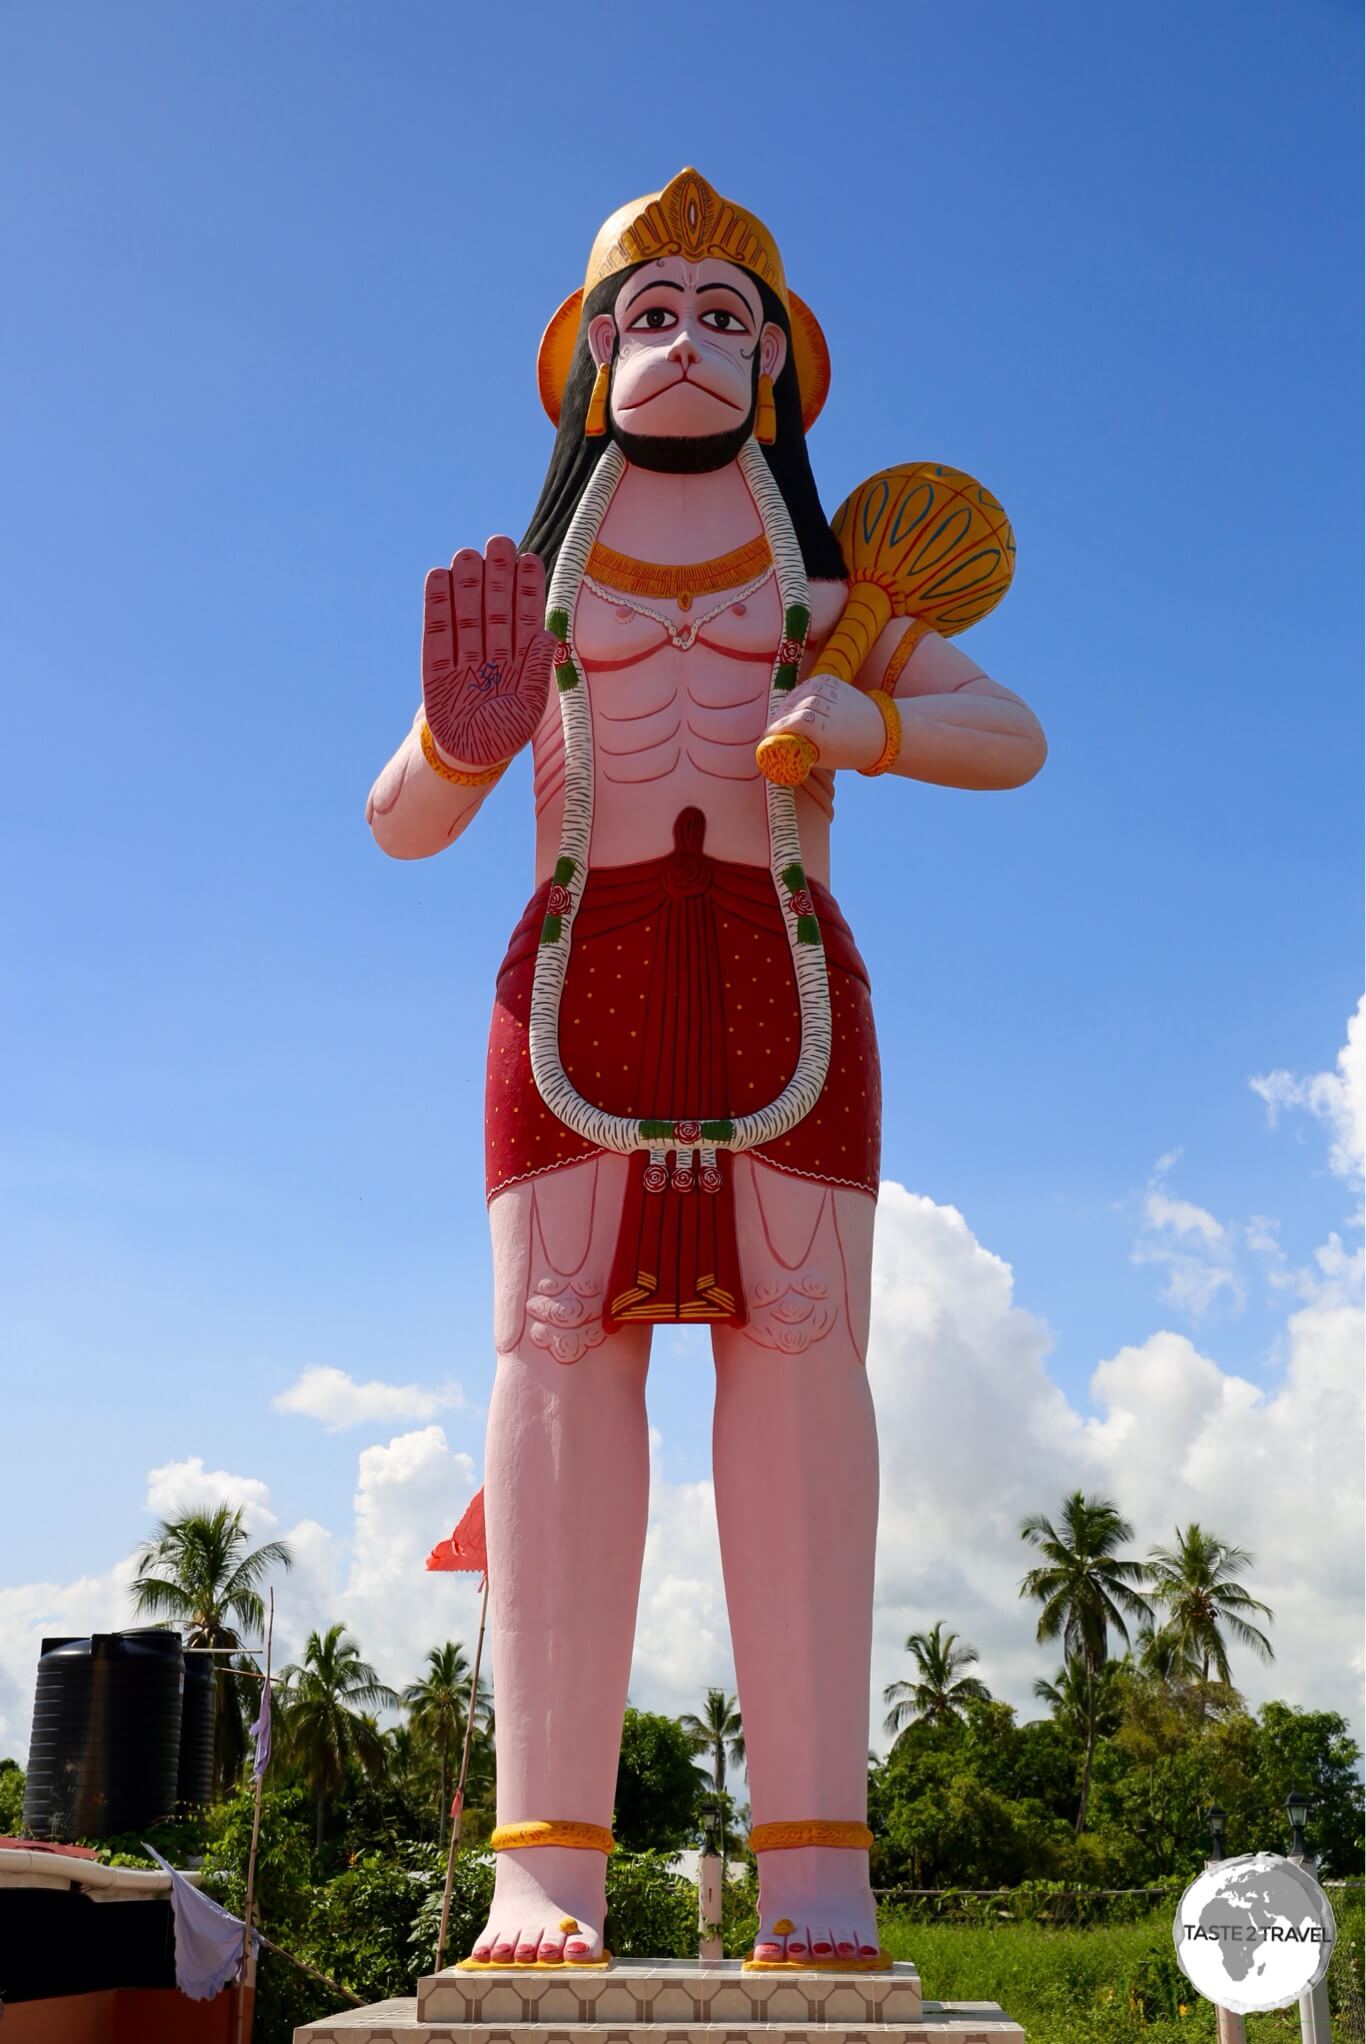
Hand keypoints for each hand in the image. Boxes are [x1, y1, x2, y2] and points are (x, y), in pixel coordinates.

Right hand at [422, 538, 552, 768]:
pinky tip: (438, 577)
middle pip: (495, 606)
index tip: (528, 559)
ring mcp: (463, 656)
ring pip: (466, 613)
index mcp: (520, 660)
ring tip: (467, 553)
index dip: (527, 588)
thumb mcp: (530, 707)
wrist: (469, 761)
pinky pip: (436, 632)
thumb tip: (547, 636)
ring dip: (467, 583)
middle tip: (498, 542)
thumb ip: (538, 672)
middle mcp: (493, 652)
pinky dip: (436, 606)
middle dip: (497, 575)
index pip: (525, 616)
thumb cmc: (505, 736)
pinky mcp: (435, 666)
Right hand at [762, 676, 886, 772]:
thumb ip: (798, 750)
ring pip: (795, 696)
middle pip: (788, 709)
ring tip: (781, 720)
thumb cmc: (847, 750)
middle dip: (778, 719)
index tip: (766, 738)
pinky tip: (794, 706)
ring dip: (786, 708)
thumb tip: (775, 749)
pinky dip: (797, 696)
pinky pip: (804, 687)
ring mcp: (825, 688)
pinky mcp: (827, 679)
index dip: (775, 730)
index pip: (786, 724)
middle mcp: (821, 704)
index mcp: (819, 727)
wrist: (878, 731)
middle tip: (771, 731)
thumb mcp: (821, 758)